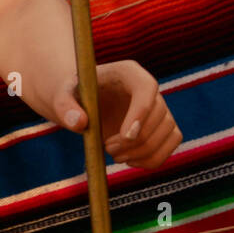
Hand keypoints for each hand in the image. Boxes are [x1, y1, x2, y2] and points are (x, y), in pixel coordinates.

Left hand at [53, 60, 181, 169]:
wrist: (82, 102)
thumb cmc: (73, 96)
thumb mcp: (61, 97)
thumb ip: (65, 107)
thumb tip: (80, 123)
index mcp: (128, 72)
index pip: (146, 88)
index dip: (141, 113)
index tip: (125, 137)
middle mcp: (150, 87)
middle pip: (159, 115)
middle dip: (134, 141)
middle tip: (107, 148)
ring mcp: (160, 106)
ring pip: (168, 132)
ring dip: (142, 152)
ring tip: (114, 154)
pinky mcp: (163, 124)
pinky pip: (172, 142)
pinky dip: (153, 158)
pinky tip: (129, 160)